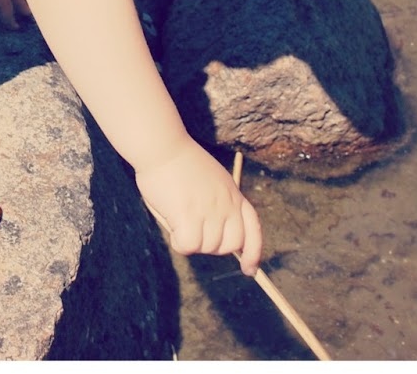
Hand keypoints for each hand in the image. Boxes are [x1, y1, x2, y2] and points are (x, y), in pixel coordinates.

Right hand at [136, 140, 262, 272]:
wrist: (162, 146)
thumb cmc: (178, 163)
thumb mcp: (210, 181)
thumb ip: (217, 205)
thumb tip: (213, 237)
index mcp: (233, 194)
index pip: (253, 229)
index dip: (254, 252)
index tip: (249, 269)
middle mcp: (226, 204)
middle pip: (229, 245)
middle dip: (211, 246)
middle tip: (192, 229)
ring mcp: (209, 211)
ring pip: (206, 247)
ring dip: (190, 240)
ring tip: (176, 216)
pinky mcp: (190, 215)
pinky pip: (188, 246)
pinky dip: (178, 242)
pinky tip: (171, 222)